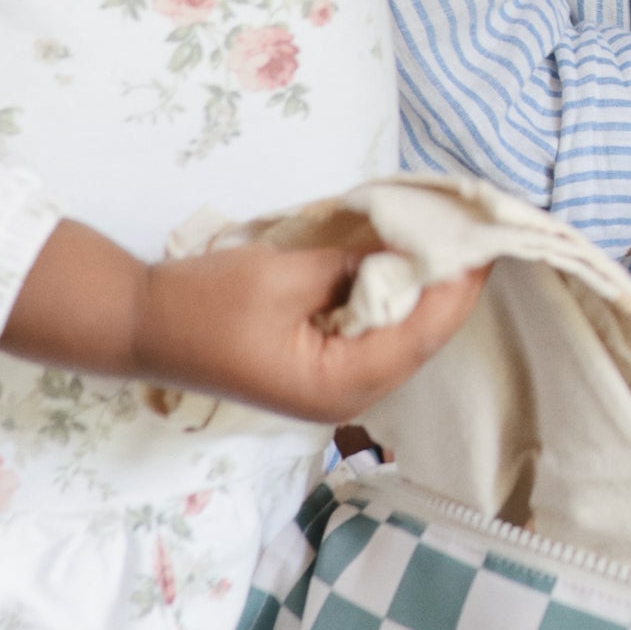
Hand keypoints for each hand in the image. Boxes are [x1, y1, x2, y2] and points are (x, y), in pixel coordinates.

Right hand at [2, 217, 489, 426]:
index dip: (460, 287)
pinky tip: (408, 264)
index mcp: (339, 384)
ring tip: (456, 243)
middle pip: (420, 339)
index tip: (492, 242)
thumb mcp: (289, 276)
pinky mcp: (320, 369)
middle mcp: (345, 396)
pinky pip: (375, 335)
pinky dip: (393, 300)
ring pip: (402, 337)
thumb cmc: (206, 303)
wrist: (138, 325)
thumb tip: (413, 251)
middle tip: (481, 233)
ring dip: (426, 292)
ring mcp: (332, 387)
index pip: (423, 333)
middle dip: (451, 288)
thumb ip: (356, 267)